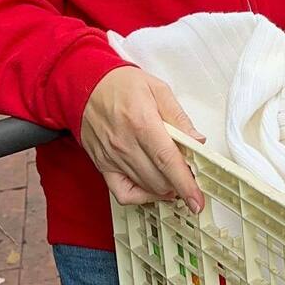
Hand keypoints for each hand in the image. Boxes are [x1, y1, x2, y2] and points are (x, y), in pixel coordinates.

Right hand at [80, 65, 205, 211]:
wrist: (87, 86)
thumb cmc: (121, 85)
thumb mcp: (158, 89)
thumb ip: (178, 117)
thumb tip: (196, 140)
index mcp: (141, 122)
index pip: (167, 160)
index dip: (185, 183)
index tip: (197, 199)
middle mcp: (124, 144)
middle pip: (159, 179)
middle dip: (180, 182)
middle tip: (189, 171)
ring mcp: (112, 158)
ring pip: (146, 188)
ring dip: (165, 188)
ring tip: (174, 175)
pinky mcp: (103, 166)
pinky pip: (123, 194)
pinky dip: (142, 197)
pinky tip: (153, 188)